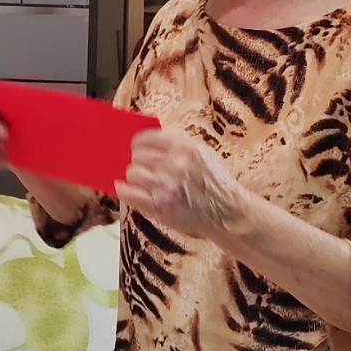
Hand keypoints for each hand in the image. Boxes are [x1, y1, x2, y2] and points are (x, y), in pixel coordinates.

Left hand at [115, 128, 244, 242]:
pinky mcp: (160, 206)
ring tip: (139, 179)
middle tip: (141, 165)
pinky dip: (124, 190)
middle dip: (137, 160)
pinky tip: (123, 188)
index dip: (138, 142)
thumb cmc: (215, 182)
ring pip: (132, 173)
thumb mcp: (203, 153)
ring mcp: (166, 186)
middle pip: (138, 155)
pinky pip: (130, 194)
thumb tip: (150, 139)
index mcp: (185, 147)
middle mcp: (174, 164)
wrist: (227, 212)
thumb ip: (179, 143)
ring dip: (133, 175)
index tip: (137, 146)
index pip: (148, 137)